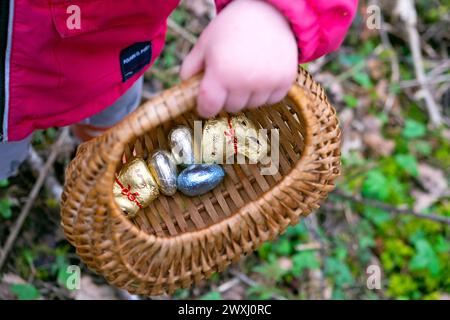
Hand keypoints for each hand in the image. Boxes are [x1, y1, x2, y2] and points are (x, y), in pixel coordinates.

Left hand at [180, 0, 297, 117]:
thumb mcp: (205, 43)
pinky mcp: (285, 81)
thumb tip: (184, 86)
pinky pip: (272, 99)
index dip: (205, 108)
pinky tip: (263, 74)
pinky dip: (266, 92)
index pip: (209, 107)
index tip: (206, 104)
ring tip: (247, 72)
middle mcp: (245, 81)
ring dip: (248, 95)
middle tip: (230, 78)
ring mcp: (267, 82)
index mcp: (221, 72)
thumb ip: (190, 67)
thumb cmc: (232, 27)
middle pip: (232, 107)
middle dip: (227, 97)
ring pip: (252, 105)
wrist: (268, 11)